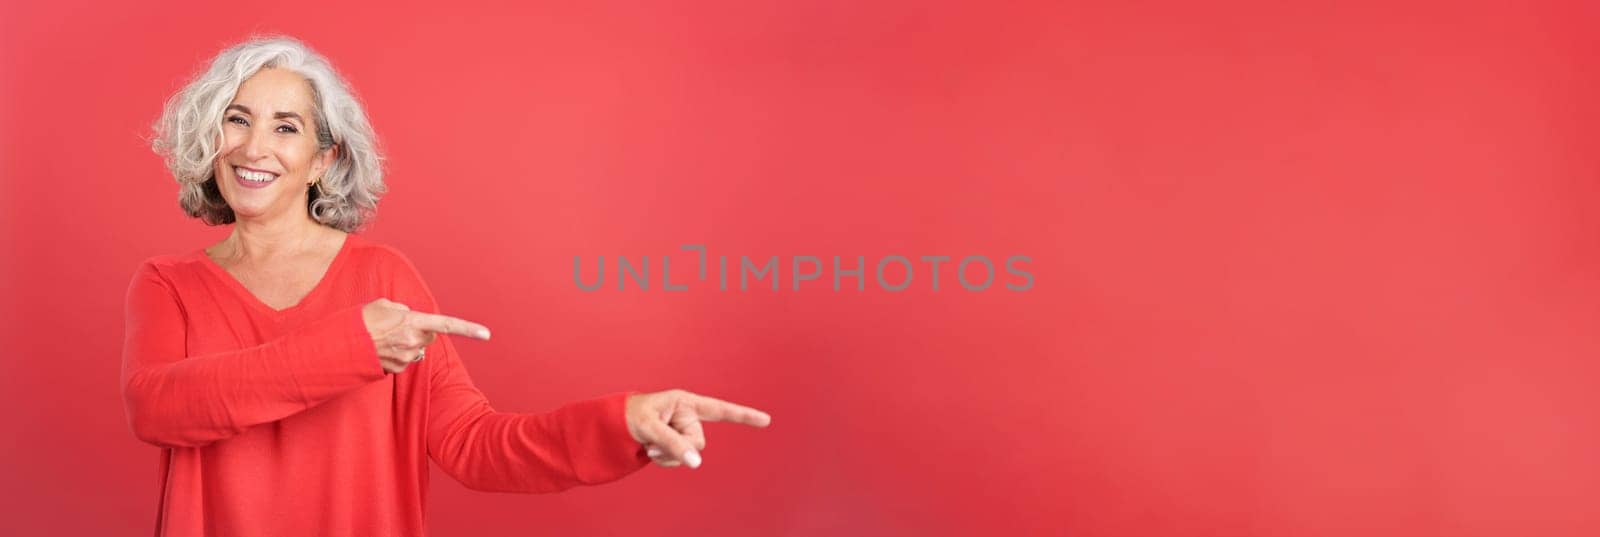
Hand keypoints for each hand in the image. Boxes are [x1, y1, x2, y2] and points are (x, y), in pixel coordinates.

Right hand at [361, 298, 490, 373]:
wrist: (340, 345)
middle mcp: (413, 342)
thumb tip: (409, 317)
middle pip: (430, 337)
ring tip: (384, 338)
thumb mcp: (383, 304)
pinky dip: (396, 354)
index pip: (447, 325)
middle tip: (399, 325)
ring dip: (407, 343)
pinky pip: (404, 359)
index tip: (486, 334)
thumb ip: (403, 309)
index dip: (468, 329)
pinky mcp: (396, 370)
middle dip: (421, 331)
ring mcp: (405, 358)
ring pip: (417, 349)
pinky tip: (381, 349)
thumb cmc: (361, 320)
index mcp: (413, 322)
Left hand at [625, 389, 772, 468]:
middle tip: (654, 443)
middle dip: (678, 446)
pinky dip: (666, 460)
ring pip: (690, 454)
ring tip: (649, 446)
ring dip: (669, 456)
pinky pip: (680, 459)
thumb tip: (696, 462)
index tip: (766, 420)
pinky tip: (651, 451)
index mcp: (686, 402)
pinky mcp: (675, 445)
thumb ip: (674, 443)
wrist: (612, 426)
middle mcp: (688, 416)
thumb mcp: (650, 428)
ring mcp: (682, 431)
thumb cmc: (631, 416)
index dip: (744, 416)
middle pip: (699, 441)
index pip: (720, 409)